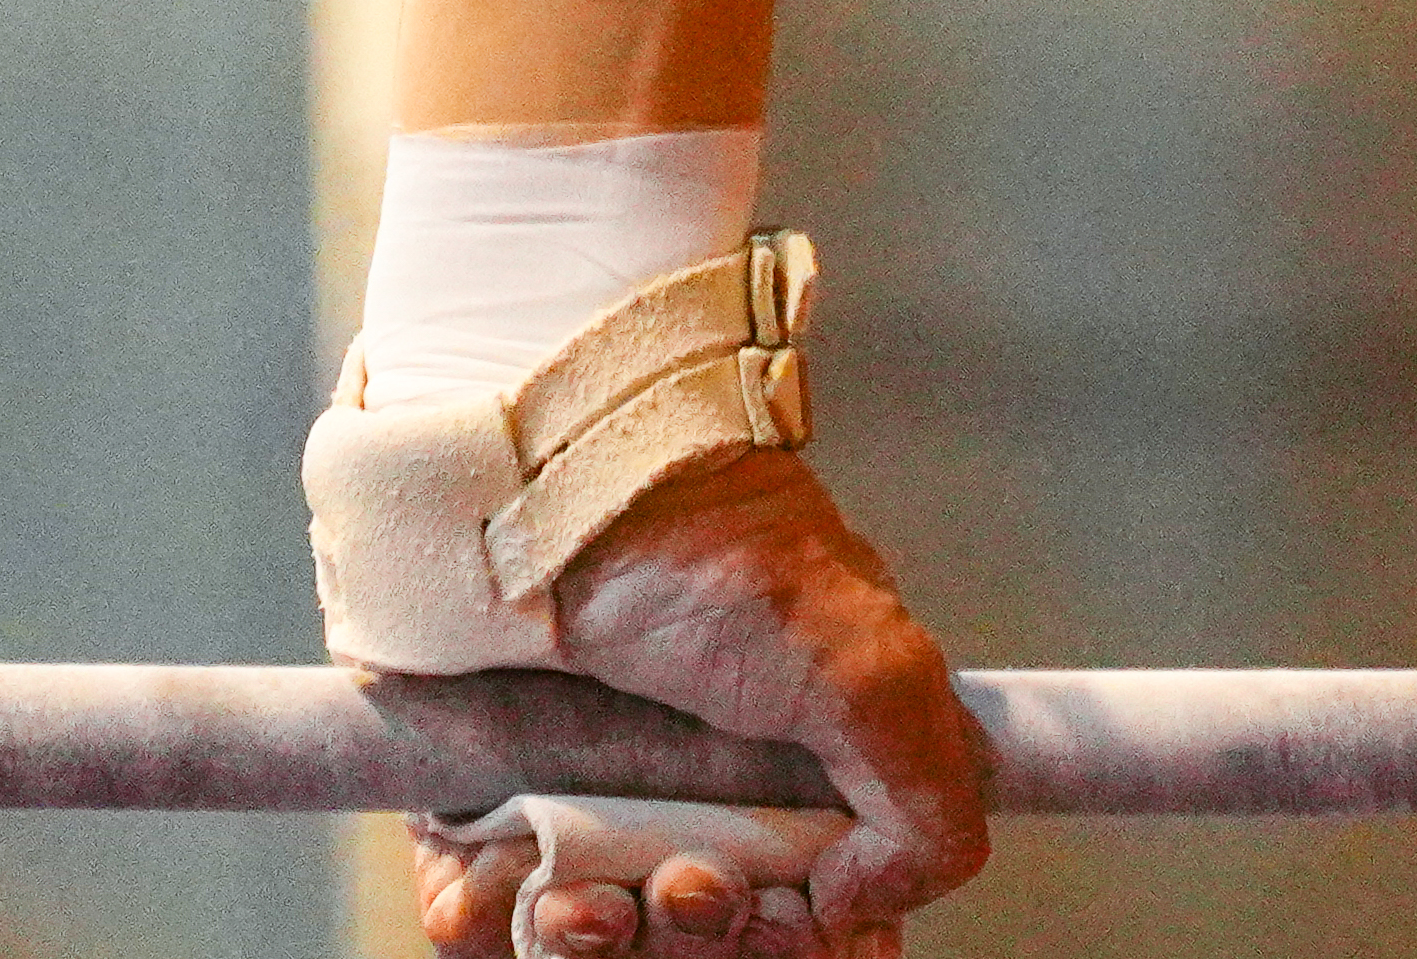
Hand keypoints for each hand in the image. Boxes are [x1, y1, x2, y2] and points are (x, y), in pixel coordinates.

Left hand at [401, 448, 993, 958]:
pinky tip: (523, 886)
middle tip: (690, 882)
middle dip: (707, 934)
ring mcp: (586, 803)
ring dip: (600, 938)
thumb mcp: (871, 671)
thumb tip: (864, 904)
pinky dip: (499, 918)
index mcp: (796, 771)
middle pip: (708, 934)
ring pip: (598, 936)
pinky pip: (488, 912)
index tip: (788, 912)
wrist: (550, 501)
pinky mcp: (485, 810)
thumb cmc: (711, 560)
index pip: (814, 908)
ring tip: (589, 892)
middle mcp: (695, 793)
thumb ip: (931, 801)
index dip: (802, 933)